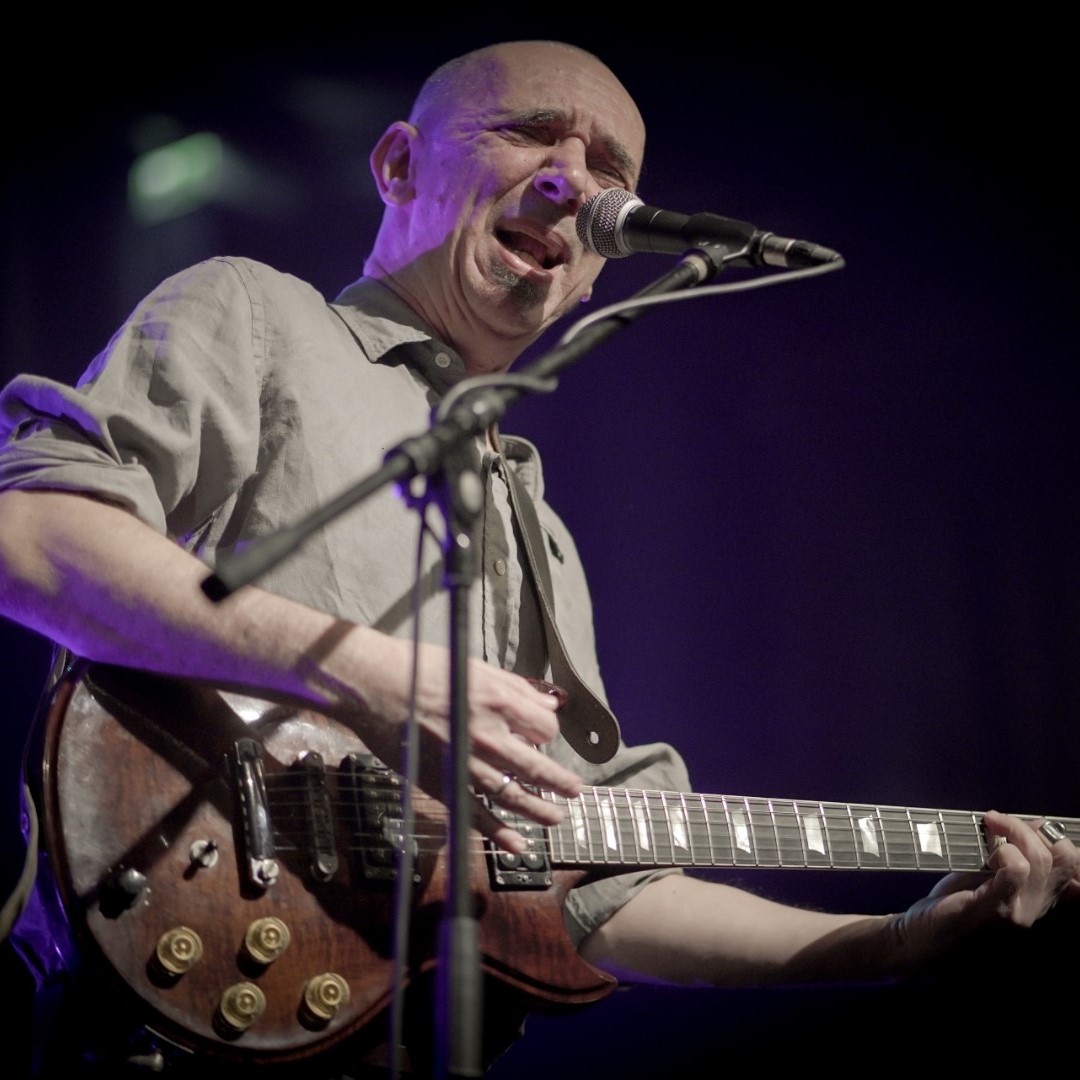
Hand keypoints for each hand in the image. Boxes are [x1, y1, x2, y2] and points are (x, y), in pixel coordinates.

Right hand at [336, 634, 582, 851]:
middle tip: (575, 790)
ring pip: (514, 795)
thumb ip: (517, 688)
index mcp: (498, 702)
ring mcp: (466, 763)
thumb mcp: (477, 668)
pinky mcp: (443, 783)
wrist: (376, 687)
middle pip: (538, 767)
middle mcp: (488, 735)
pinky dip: (499, 833)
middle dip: (561, 781)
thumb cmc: (424, 669)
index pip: (545, 728)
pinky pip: (476, 814)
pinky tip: (518, 845)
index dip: (547, 732)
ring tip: (557, 818)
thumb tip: (550, 704)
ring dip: (540, 810)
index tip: (540, 735)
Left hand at [892, 810, 1079, 965]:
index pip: (1071, 864)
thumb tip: (1028, 825)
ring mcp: (1019, 912)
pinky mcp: (995, 909)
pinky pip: (1016, 871)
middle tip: (997, 821)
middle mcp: (1036, 908)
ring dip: (1013, 832)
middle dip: (1030, 828)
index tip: (1018, 823)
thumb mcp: (988, 875)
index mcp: (1037, 898)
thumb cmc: (953, 903)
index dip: (1049, 835)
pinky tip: (986, 854)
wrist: (923, 937)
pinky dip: (1003, 851)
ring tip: (989, 830)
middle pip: (1062, 858)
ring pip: (1040, 860)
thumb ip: (1011, 854)